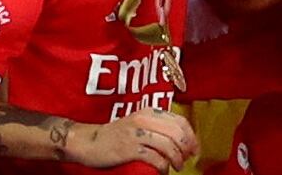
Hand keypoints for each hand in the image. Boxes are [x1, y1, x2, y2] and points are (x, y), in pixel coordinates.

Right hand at [65, 108, 197, 171]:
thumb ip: (157, 127)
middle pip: (177, 133)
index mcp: (147, 112)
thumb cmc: (115, 136)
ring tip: (176, 166)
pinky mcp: (129, 148)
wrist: (88, 142)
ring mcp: (135, 134)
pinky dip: (163, 166)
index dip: (192, 137)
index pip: (180, 121)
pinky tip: (162, 169)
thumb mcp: (137, 125)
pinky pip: (156, 158)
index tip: (193, 149)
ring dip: (177, 159)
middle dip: (187, 148)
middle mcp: (143, 119)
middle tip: (186, 158)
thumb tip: (183, 140)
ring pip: (169, 145)